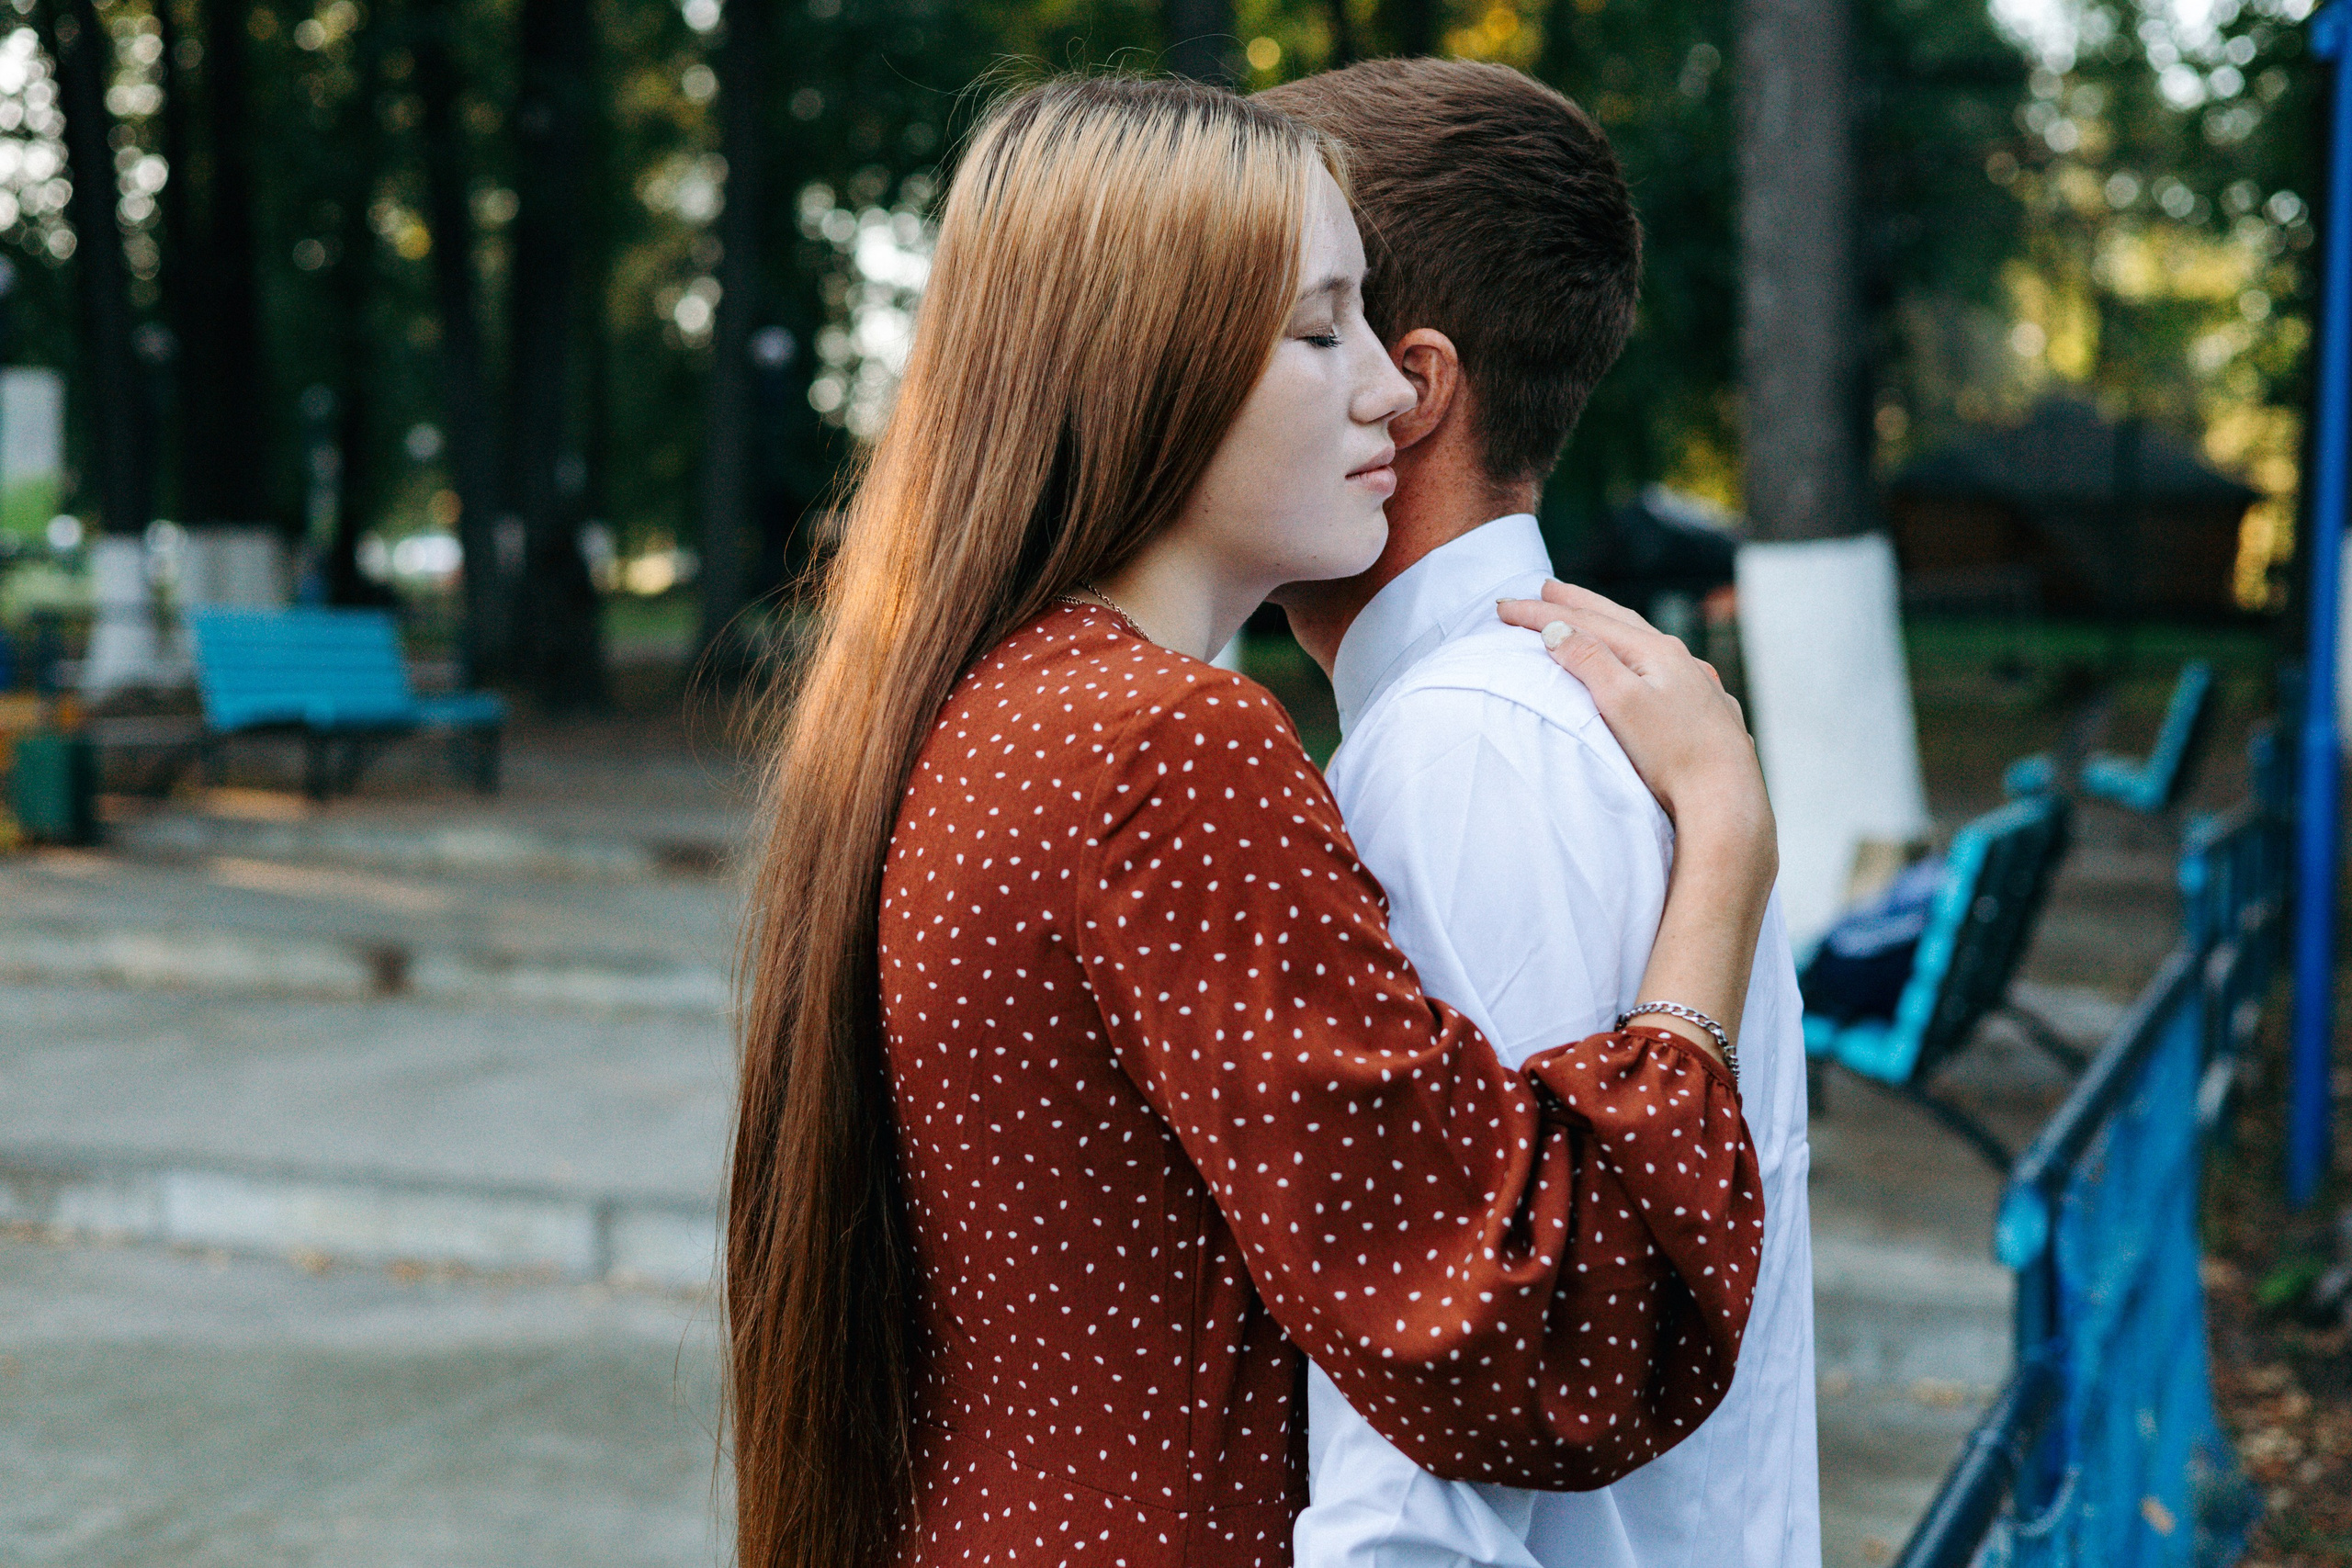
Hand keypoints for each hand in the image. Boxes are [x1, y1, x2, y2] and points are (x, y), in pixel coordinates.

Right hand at [1497, 580, 1774, 858]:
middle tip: (1546, 589)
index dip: (1541, 613)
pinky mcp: (1707, 715)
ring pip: (1647, 644)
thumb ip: (1588, 660)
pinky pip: (1666, 671)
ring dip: (1613, 628)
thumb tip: (1558, 629)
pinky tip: (1647, 667)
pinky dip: (1640, 658)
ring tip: (1590, 620)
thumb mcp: (1620, 702)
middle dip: (1579, 604)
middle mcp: (1681, 660)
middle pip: (1620, 621)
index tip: (1503, 606)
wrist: (1727, 798)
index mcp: (1656, 652)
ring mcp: (1698, 686)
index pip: (1587, 623)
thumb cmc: (1673, 755)